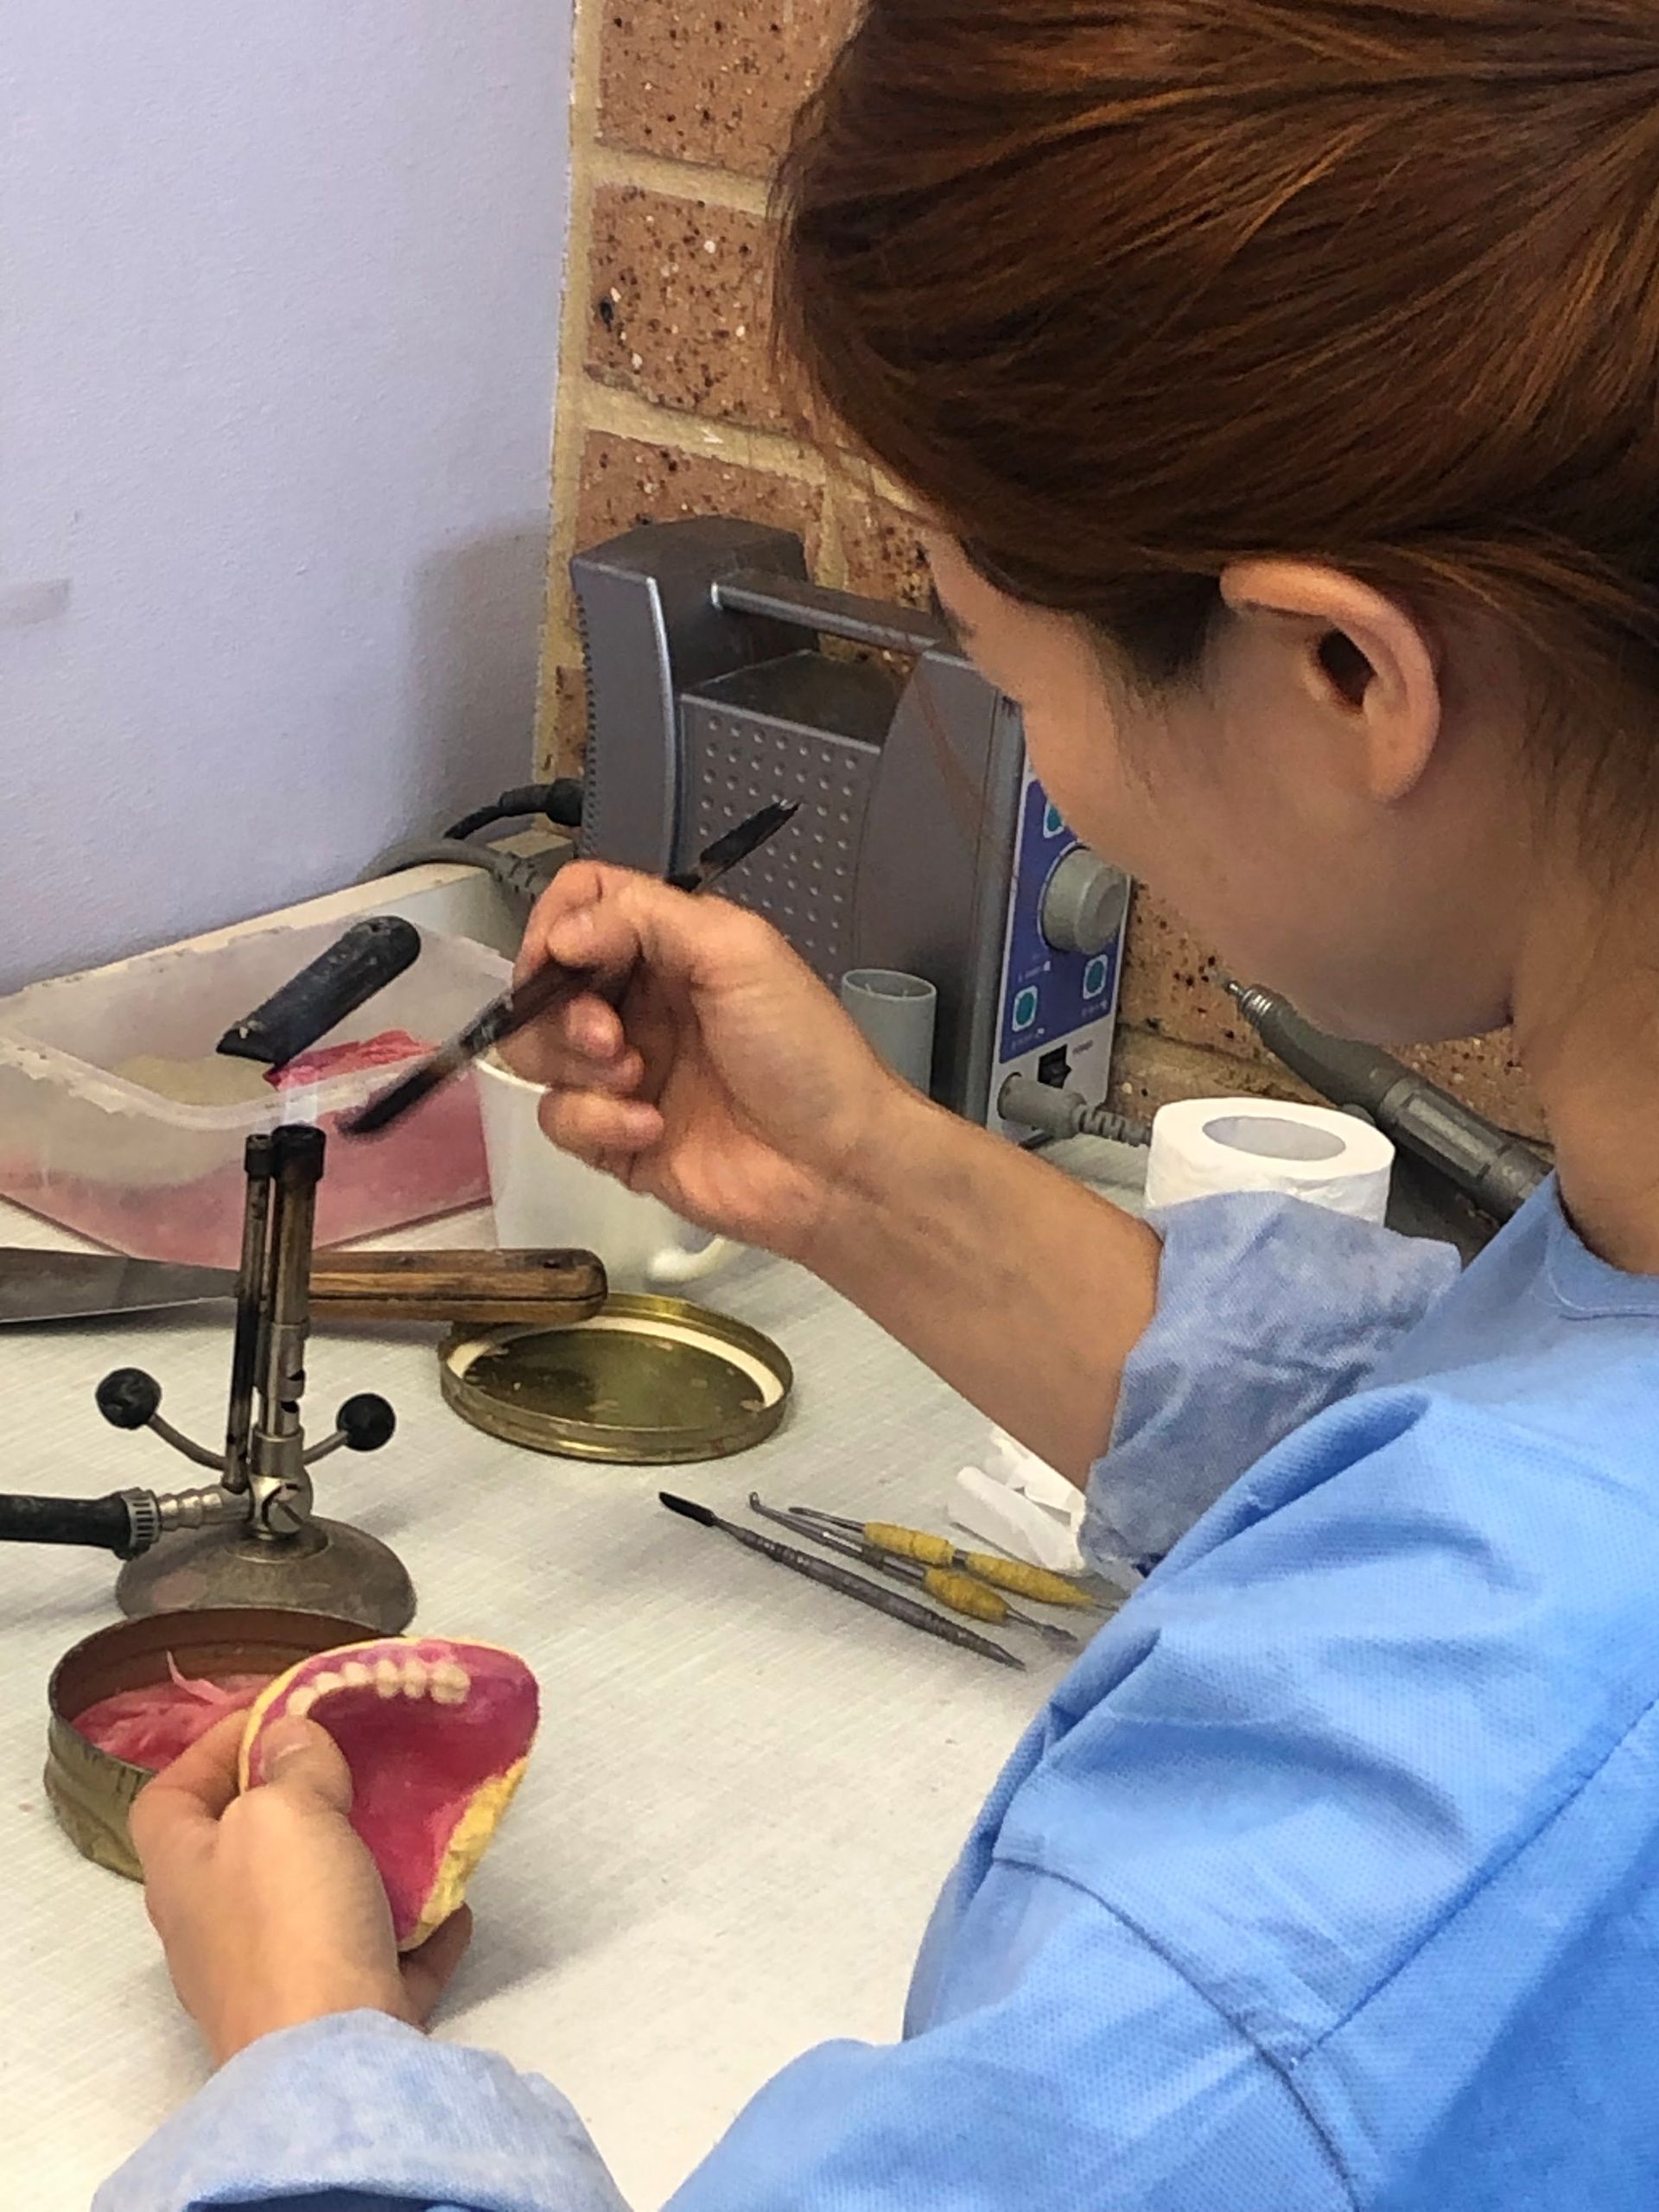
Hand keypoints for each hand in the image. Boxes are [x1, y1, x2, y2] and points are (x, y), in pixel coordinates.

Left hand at [130, 1710, 471, 2067]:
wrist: (331, 2060)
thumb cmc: (291, 1923)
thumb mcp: (285, 1810)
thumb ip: (292, 1762)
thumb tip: (290, 1738)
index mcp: (184, 1872)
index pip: (172, 1793)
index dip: (215, 1744)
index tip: (282, 1712)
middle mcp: (218, 1926)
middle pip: (253, 1846)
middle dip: (308, 1800)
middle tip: (359, 1762)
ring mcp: (277, 1975)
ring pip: (322, 1900)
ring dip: (368, 1862)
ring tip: (412, 1821)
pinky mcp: (336, 2012)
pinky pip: (379, 1955)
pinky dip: (415, 1928)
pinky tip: (450, 1902)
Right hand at [505, 863, 919, 1263]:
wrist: (837, 1165)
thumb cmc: (804, 1052)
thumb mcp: (738, 952)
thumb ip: (644, 917)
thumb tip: (559, 933)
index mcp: (670, 949)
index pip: (580, 907)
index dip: (555, 927)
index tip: (562, 959)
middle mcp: (640, 1003)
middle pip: (544, 984)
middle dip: (561, 1010)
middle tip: (611, 1039)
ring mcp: (624, 1073)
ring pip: (538, 1053)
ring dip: (576, 1067)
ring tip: (635, 1081)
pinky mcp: (616, 1138)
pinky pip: (560, 1120)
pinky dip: (596, 1122)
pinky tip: (652, 1129)